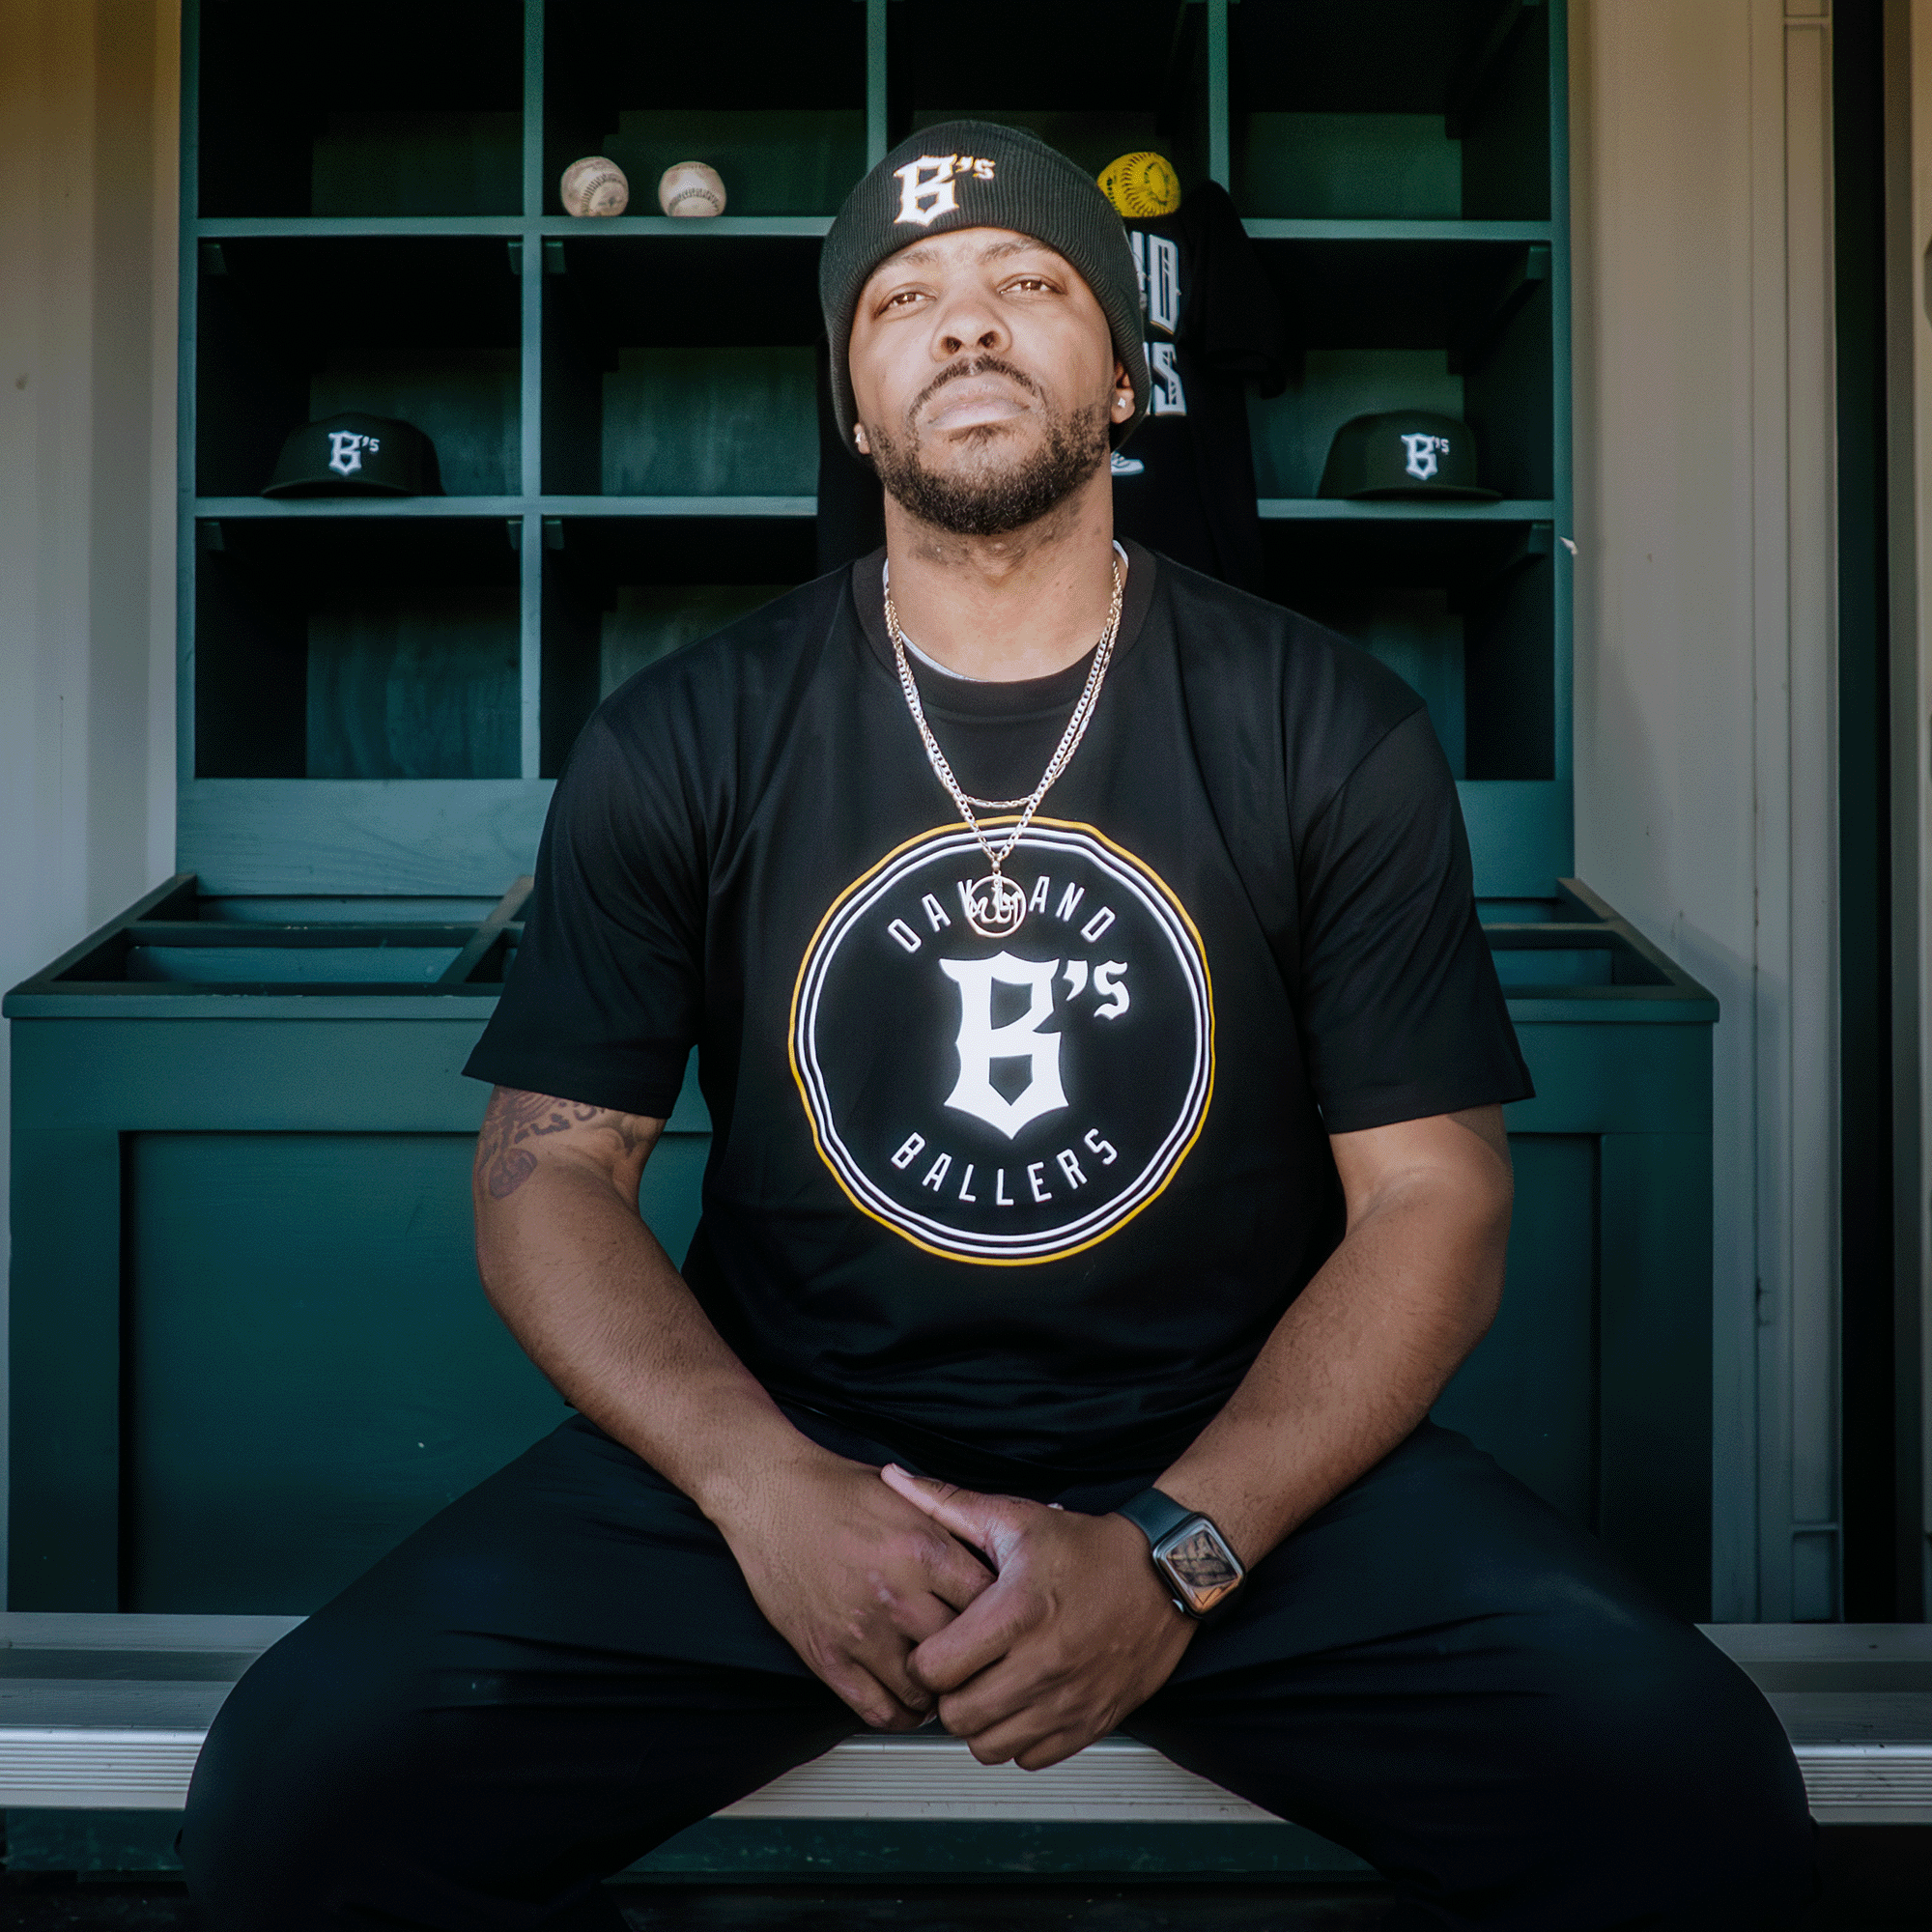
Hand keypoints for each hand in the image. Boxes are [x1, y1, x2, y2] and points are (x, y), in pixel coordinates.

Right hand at [710, 1450, 994, 1731]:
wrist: (770, 1493)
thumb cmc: (836, 1489)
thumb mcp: (907, 1497)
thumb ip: (952, 1529)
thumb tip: (996, 1554)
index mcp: (925, 1549)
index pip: (990, 1604)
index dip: (1001, 1617)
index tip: (1001, 1623)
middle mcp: (897, 1594)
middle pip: (963, 1651)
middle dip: (974, 1658)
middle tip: (978, 1661)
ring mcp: (861, 1630)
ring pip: (923, 1689)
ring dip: (937, 1691)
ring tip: (941, 1683)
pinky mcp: (827, 1655)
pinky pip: (876, 1708)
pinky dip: (899, 1716)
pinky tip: (906, 1702)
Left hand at [881, 1464, 1194, 1769]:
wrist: (1161, 1575)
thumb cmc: (1088, 1549)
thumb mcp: (1015, 1518)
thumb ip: (947, 1503)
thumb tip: (896, 1478)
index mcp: (1017, 1612)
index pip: (935, 1669)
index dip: (924, 1659)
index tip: (935, 1645)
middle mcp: (1043, 1662)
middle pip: (957, 1716)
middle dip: (948, 1695)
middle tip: (959, 1670)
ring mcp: (1069, 1699)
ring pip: (989, 1747)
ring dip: (980, 1722)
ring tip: (988, 1687)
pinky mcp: (1090, 1722)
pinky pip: (1030, 1759)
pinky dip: (1018, 1739)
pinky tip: (1021, 1702)